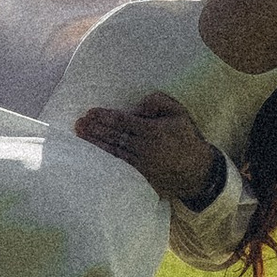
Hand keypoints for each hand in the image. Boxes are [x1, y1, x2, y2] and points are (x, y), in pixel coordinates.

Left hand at [74, 91, 227, 205]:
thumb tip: (139, 106)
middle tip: (79, 123)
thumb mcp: (179, 113)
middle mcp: (144, 147)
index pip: (123, 122)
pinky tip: (95, 151)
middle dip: (95, 128)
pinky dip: (105, 156)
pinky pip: (119, 163)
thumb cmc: (187, 138)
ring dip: (95, 141)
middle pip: (114, 135)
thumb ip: (159, 102)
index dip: (105, 117)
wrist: (197, 171)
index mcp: (152, 130)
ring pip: (113, 149)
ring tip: (81, 134)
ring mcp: (141, 162)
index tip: (91, 112)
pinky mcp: (140, 174)